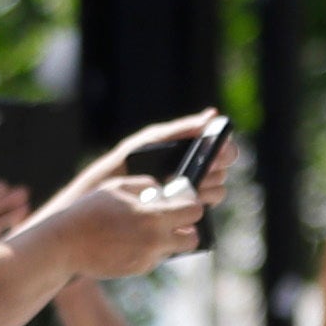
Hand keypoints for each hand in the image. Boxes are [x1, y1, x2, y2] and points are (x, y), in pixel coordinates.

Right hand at [35, 169, 208, 282]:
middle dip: (185, 229)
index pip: (194, 212)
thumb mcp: (118, 188)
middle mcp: (156, 240)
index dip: (190, 206)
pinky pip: (154, 259)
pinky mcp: (137, 269)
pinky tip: (130, 242)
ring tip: (146, 230)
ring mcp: (147, 258)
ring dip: (167, 241)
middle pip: (193, 238)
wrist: (65, 243)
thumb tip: (163, 190)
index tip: (181, 204)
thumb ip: (146, 185)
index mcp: (155, 216)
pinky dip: (149, 251)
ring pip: (173, 250)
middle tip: (171, 222)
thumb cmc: (89, 211)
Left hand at [95, 112, 232, 203]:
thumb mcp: (149, 141)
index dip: (225, 147)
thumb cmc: (123, 163)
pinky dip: (200, 202)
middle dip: (214, 168)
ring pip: (219, 188)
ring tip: (188, 186)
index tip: (217, 150)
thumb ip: (179, 129)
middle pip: (224, 168)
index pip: (222, 146)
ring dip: (209, 186)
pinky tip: (182, 199)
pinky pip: (205, 207)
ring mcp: (193, 192)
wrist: (100, 196)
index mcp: (190, 149)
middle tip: (200, 169)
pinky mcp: (185, 210)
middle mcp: (196, 170)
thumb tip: (212, 115)